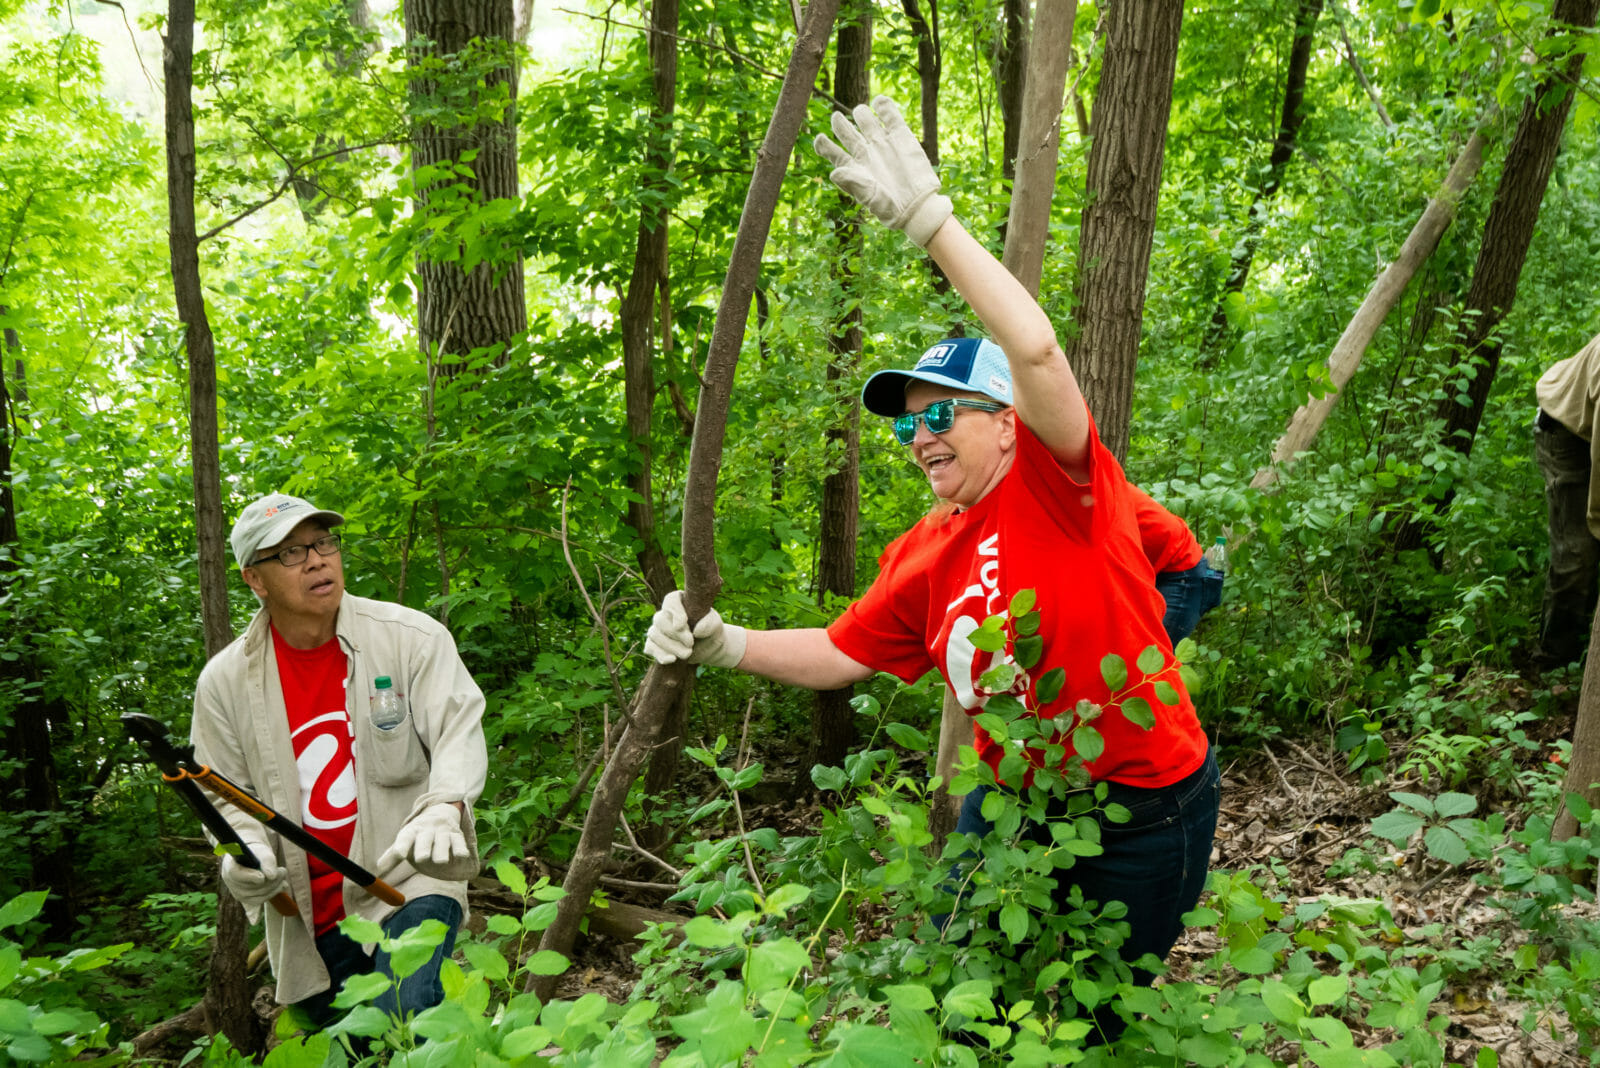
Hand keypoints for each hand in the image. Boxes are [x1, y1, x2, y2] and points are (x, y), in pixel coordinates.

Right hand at [220, 844, 287, 910]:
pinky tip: (282, 885)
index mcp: (230, 866)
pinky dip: (273, 892)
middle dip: (271, 880)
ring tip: (283, 875)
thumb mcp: (262, 852)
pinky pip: (260, 900)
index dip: (250, 877)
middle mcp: (230, 882)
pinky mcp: (245, 899)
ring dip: (274, 886)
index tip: (262, 877)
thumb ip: (267, 861)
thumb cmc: (256, 853)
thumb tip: (272, 876)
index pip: (236, 875)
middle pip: (251, 887)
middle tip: (283, 870)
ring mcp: (237, 892)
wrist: (251, 859)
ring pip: (257, 895)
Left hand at [378, 802, 470, 878]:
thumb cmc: (418, 834)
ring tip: (441, 861)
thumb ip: (392, 855)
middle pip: (425, 839)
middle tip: (421, 859)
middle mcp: (428, 829)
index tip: (399, 855)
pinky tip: (461, 855)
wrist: (439, 814)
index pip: (406, 837)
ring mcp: (443, 831)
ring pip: (443, 840)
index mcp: (412, 830)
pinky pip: (459, 841)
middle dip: (423, 848)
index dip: (402, 846)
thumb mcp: (405, 840)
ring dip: (442, 850)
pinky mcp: (456, 835)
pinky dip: (460, 848)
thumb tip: (378, 868)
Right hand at [644, 590, 747, 667]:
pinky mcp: (655, 644)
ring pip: (654, 634)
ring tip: (687, 653)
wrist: (709, 647)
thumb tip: (697, 630)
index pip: (671, 601)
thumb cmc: (711, 630)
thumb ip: (709, 623)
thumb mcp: (715, 624)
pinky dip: (660, 654)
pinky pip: (650, 647)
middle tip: (690, 643)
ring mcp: (658, 629)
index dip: (674, 612)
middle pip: (660, 620)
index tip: (682, 625)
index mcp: (680, 601)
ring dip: (670, 646)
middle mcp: (665, 613)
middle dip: (675, 634)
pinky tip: (672, 659)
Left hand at [813, 95, 952, 247]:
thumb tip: (834, 172)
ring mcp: (882, 143)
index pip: (831, 151)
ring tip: (861, 113)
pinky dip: (884, 106)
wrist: (918, 206)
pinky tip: (879, 102)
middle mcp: (865, 153)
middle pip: (846, 132)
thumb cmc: (891, 208)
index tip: (820, 138)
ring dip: (860, 112)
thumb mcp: (869, 198)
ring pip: (865, 119)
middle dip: (839, 123)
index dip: (823, 144)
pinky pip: (890, 115)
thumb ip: (852, 183)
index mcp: (853, 168)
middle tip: (836, 118)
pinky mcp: (901, 136)